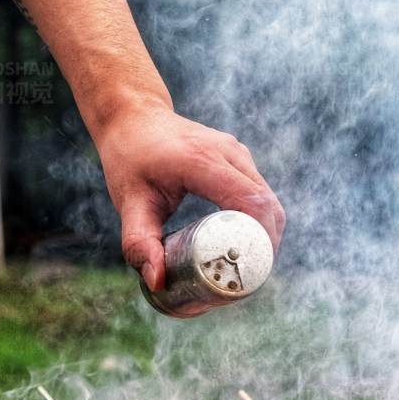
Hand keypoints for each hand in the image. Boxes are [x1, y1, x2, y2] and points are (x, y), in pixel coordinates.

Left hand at [93, 101, 284, 290]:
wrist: (134, 117)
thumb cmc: (129, 159)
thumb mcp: (129, 201)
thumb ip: (139, 242)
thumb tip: (157, 282)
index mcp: (201, 160)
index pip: (250, 202)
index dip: (259, 240)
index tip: (251, 271)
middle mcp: (227, 152)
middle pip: (266, 205)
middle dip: (266, 246)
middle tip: (250, 278)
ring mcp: (237, 152)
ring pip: (269, 199)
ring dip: (266, 234)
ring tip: (249, 265)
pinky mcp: (239, 157)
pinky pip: (261, 193)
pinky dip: (260, 220)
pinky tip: (246, 244)